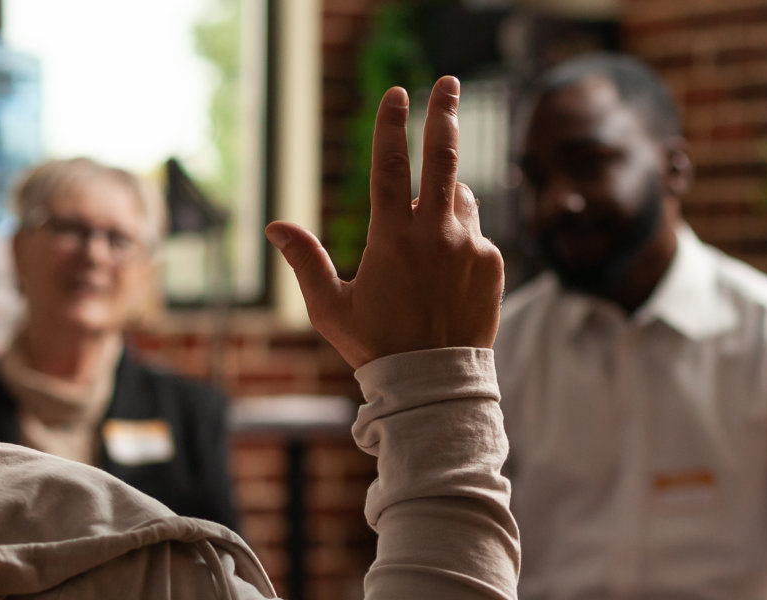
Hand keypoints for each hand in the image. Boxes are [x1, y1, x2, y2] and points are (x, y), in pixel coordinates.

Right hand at [266, 77, 503, 368]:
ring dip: (446, 195)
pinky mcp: (492, 262)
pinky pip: (476, 231)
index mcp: (392, 239)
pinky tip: (445, 269)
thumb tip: (274, 226)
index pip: (392, 165)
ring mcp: (469, 246)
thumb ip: (304, 262)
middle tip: (448, 83)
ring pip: (461, 196)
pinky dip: (460, 235)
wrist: (435, 385)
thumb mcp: (329, 308)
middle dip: (444, 113)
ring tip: (428, 228)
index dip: (391, 124)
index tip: (397, 93)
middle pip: (443, 157)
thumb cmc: (375, 346)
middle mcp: (435, 234)